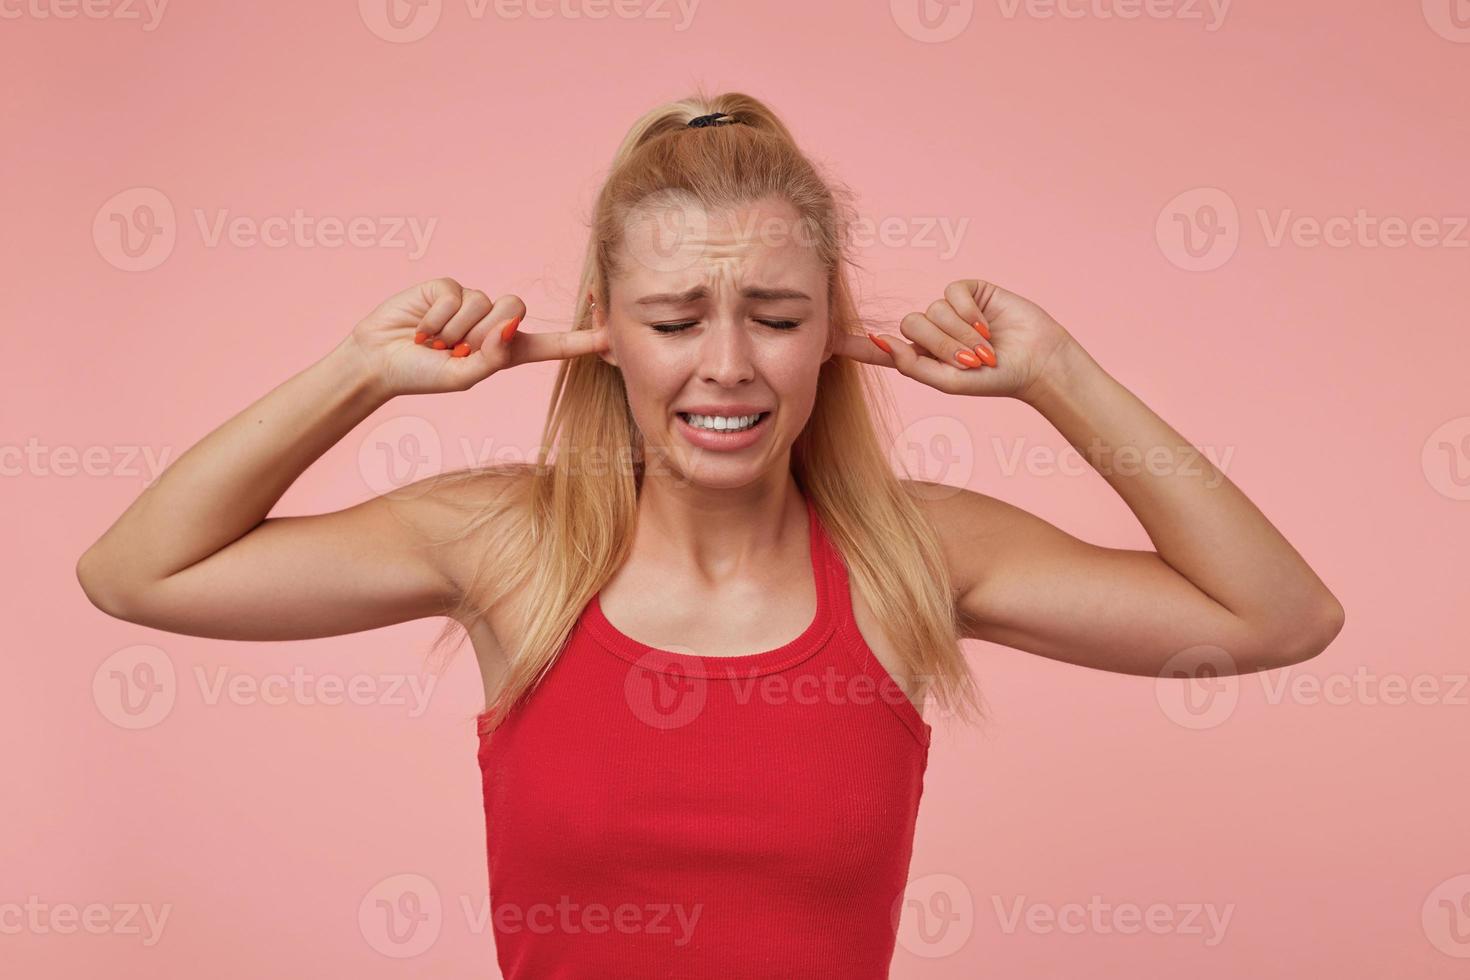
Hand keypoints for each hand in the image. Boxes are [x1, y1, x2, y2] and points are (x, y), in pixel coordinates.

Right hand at [346, 277, 608, 396]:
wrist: (377, 361)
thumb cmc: (421, 375)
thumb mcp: (462, 376)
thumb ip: (492, 358)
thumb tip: (511, 328)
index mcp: (507, 352)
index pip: (553, 344)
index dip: (582, 340)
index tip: (611, 334)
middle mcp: (495, 325)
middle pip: (516, 311)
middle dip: (483, 332)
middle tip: (453, 350)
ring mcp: (473, 303)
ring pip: (485, 303)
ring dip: (455, 328)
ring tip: (434, 341)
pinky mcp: (449, 286)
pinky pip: (457, 294)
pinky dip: (437, 317)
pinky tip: (421, 327)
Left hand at [834, 279, 1076, 400]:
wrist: (1037, 362)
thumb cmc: (996, 379)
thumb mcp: (950, 382)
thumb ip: (915, 366)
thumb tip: (885, 344)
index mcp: (922, 356)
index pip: (883, 349)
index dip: (856, 344)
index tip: (826, 341)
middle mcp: (932, 330)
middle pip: (911, 326)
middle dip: (941, 345)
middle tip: (972, 360)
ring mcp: (950, 309)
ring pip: (932, 310)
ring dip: (960, 333)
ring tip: (985, 346)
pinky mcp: (970, 290)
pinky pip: (952, 292)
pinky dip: (969, 311)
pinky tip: (989, 324)